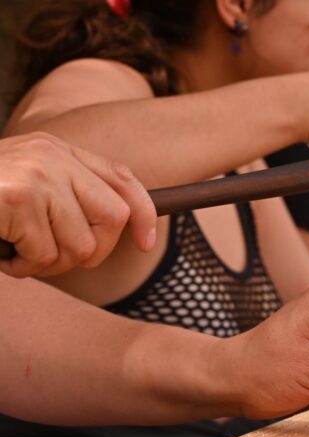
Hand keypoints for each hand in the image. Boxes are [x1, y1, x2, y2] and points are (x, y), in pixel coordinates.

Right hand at [0, 133, 156, 277]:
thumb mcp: (26, 185)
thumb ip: (67, 197)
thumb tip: (114, 225)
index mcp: (58, 151)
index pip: (121, 177)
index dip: (143, 213)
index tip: (147, 243)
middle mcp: (53, 157)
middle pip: (114, 217)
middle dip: (92, 252)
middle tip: (52, 257)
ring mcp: (38, 174)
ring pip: (81, 246)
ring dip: (48, 264)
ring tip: (16, 251)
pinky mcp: (18, 198)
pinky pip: (44, 255)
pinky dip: (22, 267)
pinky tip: (2, 253)